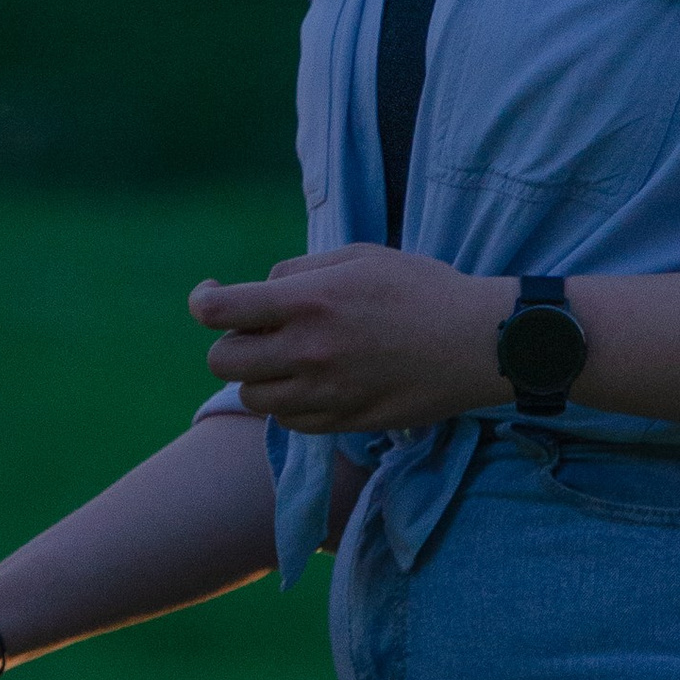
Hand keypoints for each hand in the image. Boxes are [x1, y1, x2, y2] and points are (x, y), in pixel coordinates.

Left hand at [189, 246, 509, 434]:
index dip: (202, 301)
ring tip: (292, 357)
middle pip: (222, 361)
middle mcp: (307, 352)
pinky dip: (290, 403)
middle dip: (233, 342)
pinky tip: (315, 382)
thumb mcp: (358, 256)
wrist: (477, 342)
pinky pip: (289, 422)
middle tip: (260, 331)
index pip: (217, 311)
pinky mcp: (344, 422)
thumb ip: (299, 272)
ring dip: (260, 375)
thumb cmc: (421, 288)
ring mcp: (325, 393)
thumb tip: (261, 291)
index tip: (212, 296)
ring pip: (252, 396)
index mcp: (307, 302)